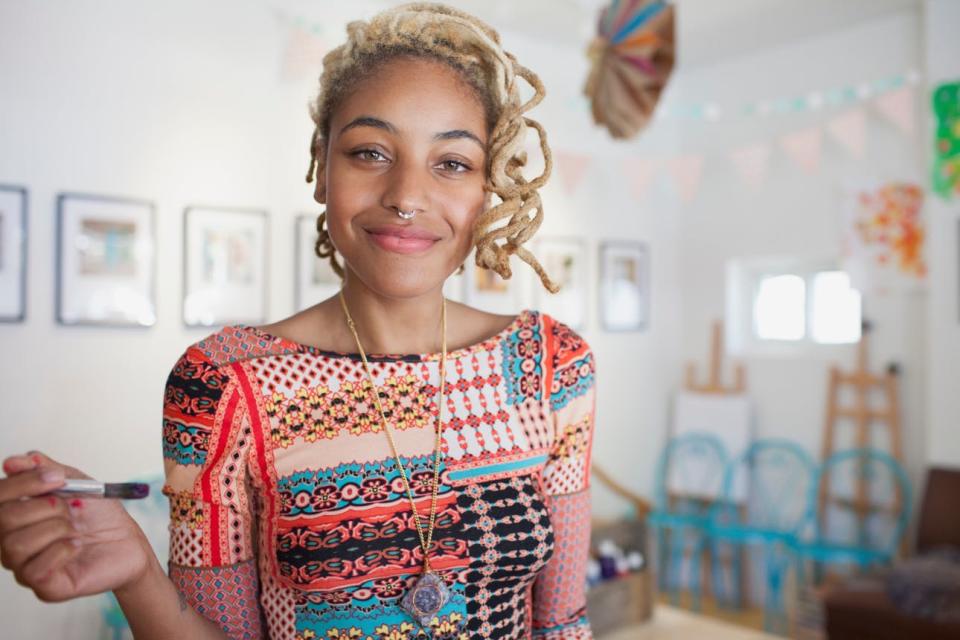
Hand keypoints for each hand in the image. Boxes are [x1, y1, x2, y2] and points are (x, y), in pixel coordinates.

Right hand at [0, 452, 154, 602]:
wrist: (128, 541)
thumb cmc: (98, 515)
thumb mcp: (75, 482)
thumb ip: (45, 469)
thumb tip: (14, 462)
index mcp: (17, 514)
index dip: (23, 483)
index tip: (57, 477)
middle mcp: (12, 540)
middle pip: (3, 519)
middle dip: (45, 507)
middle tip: (71, 508)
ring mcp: (25, 565)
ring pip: (14, 545)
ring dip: (55, 529)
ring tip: (76, 528)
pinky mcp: (44, 586)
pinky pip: (34, 570)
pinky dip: (61, 550)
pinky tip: (78, 545)